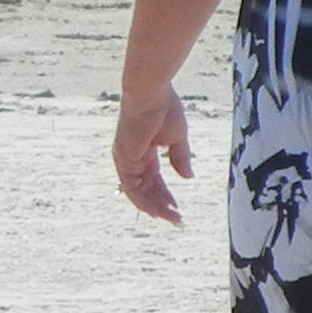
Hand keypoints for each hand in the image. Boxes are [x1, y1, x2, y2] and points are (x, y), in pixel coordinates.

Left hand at [112, 84, 193, 223]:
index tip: (176, 206)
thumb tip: (187, 177)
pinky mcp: (124, 160)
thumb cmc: (164, 108)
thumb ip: (180, 158)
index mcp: (143, 150)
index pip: (152, 178)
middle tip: (176, 219)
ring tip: (171, 219)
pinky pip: (133, 189)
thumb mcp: (177, 137)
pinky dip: (144, 202)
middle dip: (160, 204)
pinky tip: (159, 211)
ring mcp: (126, 159)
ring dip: (154, 207)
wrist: (151, 93)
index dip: (164, 193)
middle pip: (145, 188)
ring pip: (138, 193)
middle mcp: (132, 157)